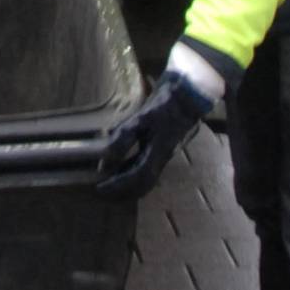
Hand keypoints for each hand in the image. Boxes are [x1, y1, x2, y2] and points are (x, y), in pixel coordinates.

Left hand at [95, 68, 208, 200]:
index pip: (136, 178)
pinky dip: (133, 174)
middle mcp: (162, 158)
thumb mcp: (143, 117)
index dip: (117, 186)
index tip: (100, 188)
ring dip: (128, 186)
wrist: (189, 96)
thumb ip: (125, 135)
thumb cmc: (166, 104)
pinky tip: (122, 169)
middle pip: (143, 186)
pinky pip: (148, 169)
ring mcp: (164, 155)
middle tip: (102, 193)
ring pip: (147, 179)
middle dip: (122, 193)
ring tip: (110, 185)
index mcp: (158, 153)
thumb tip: (108, 156)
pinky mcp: (164, 149)